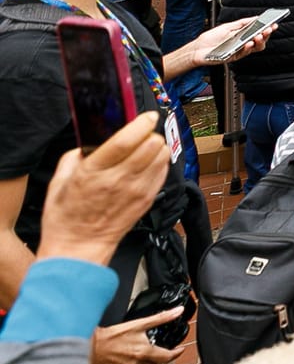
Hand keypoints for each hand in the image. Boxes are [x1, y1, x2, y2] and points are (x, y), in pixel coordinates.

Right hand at [37, 117, 171, 265]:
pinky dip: (159, 164)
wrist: (77, 247)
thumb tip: (91, 142)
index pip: (126, 140)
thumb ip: (76, 156)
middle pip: (152, 144)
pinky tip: (146, 166)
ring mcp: (136, 191)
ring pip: (162, 156)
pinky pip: (163, 172)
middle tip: (142, 135)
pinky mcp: (146, 200)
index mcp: (94, 171)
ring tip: (145, 150)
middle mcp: (119, 179)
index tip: (146, 116)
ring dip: (157, 148)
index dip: (141, 123)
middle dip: (149, 134)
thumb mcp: (59, 181)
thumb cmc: (66, 216)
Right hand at [91, 308, 183, 363]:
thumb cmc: (109, 336)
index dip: (176, 354)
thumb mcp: (138, 324)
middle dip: (157, 361)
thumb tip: (177, 311)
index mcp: (144, 352)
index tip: (178, 351)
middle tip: (154, 355)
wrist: (86, 347)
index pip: (168, 357)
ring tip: (140, 363)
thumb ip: (160, 318)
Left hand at [186, 16, 270, 66]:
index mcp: (242, 36)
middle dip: (266, 35)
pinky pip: (244, 53)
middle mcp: (243, 44)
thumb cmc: (210, 38)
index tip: (273, 24)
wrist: (197, 49)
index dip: (267, 29)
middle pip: (260, 41)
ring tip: (259, 35)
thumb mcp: (227, 26)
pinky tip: (248, 43)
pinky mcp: (234, 57)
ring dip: (260, 41)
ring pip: (255, 48)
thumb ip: (242, 23)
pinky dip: (248, 48)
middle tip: (269, 29)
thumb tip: (255, 18)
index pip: (259, 32)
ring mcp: (239, 51)